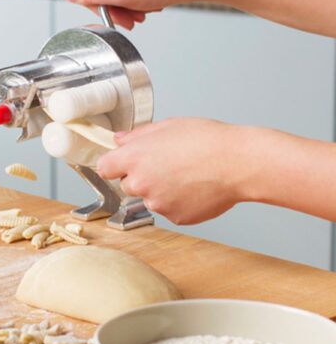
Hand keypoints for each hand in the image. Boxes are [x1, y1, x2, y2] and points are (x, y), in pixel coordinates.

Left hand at [97, 118, 248, 224]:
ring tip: (186, 175)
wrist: (238, 163)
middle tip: (166, 165)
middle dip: (141, 177)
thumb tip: (120, 140)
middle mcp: (141, 183)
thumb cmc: (207, 141)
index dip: (114, 165)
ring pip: (150, 198)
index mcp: (134, 158)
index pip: (104, 168)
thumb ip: (138, 135)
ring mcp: (158, 203)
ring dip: (160, 190)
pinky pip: (169, 210)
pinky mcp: (175, 217)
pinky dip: (178, 202)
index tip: (122, 164)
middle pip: (127, 185)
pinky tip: (194, 187)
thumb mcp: (167, 126)